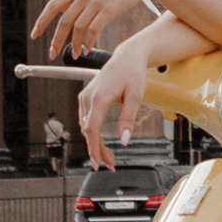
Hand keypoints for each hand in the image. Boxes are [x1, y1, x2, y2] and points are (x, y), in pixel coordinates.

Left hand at [33, 0, 166, 59]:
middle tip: (52, 53)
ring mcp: (96, 1)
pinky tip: (87, 49)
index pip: (53, 6)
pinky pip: (94, 30)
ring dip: (74, 44)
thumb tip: (65, 10)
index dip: (42, 21)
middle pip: (64, 20)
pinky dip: (88, 42)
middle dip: (56, 40)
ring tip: (75, 55)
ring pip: (78, 28)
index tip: (35, 34)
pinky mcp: (109, 9)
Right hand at [78, 35, 157, 165]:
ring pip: (86, 127)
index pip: (91, 129)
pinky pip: (86, 120)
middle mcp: (87, 97)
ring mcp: (85, 97)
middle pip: (88, 131)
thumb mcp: (136, 96)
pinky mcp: (86, 97)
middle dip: (97, 150)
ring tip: (109, 157)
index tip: (97, 163)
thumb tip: (124, 141)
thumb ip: (128, 119)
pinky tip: (101, 143)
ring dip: (95, 143)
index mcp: (99, 98)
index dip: (93, 148)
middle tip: (110, 165)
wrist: (127, 56)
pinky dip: (92, 134)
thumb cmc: (133, 73)